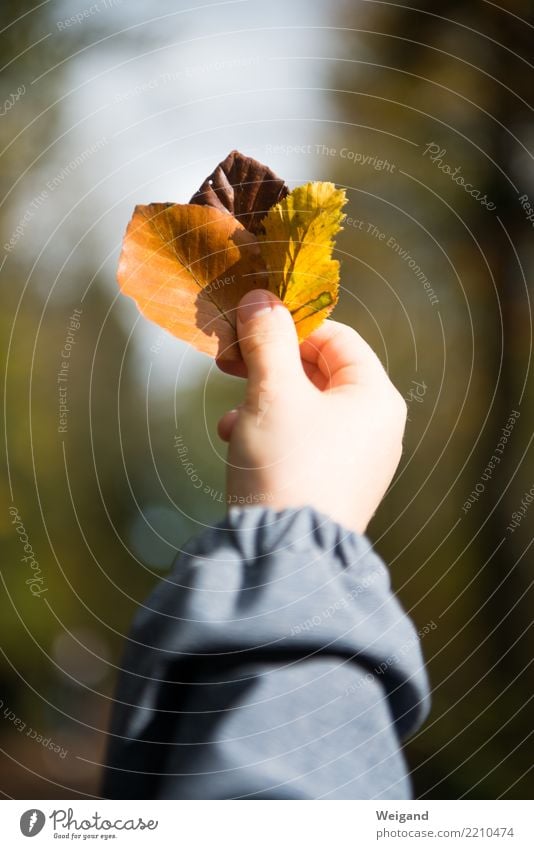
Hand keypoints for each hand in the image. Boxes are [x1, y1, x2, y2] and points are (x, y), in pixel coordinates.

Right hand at [216, 289, 406, 533]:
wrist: (286, 557)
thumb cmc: (287, 466)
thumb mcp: (272, 394)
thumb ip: (268, 340)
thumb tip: (261, 298)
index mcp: (375, 397)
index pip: (336, 338)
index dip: (290, 327)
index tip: (249, 327)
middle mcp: (374, 427)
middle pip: (319, 373)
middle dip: (269, 367)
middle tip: (229, 362)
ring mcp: (356, 459)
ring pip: (304, 408)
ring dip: (262, 402)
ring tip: (232, 418)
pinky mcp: (333, 484)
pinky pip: (302, 441)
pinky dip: (269, 434)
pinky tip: (238, 443)